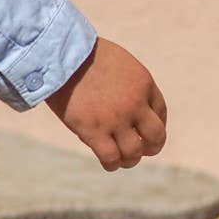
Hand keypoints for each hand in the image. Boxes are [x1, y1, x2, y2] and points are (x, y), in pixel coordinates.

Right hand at [45, 37, 166, 171]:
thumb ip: (127, 84)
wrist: (58, 54)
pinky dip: (111, 164)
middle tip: (140, 150)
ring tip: (121, 159)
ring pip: (133, 152)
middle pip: (156, 137)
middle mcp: (134, 103)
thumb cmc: (82, 55)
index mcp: (143, 83)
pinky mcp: (92, 130)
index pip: (160, 112)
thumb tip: (128, 106)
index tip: (144, 132)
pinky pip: (110, 157)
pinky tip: (107, 163)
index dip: (154, 126)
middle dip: (151, 147)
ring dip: (129, 159)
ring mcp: (115, 118)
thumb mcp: (116, 63)